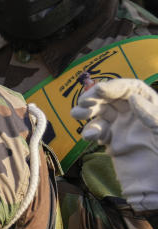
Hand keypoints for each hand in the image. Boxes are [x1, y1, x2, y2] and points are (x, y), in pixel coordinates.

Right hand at [71, 78, 157, 210]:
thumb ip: (151, 116)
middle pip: (111, 97)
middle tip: (83, 102)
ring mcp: (123, 128)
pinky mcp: (113, 142)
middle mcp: (135, 114)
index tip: (100, 90)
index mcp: (151, 107)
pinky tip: (89, 137)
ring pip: (100, 112)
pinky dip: (90, 131)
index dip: (115, 86)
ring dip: (87, 111)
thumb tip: (132, 98)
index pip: (131, 88)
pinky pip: (98, 131)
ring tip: (77, 115)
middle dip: (94, 97)